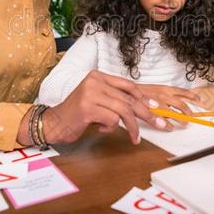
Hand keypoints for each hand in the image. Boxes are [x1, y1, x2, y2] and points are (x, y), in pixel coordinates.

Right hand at [19, 70, 169, 145]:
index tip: (155, 107)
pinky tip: (100, 129)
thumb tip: (142, 106)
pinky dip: (110, 128)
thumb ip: (114, 100)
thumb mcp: (96, 100)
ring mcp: (90, 94)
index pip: (127, 85)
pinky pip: (112, 120)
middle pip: (128, 99)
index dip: (143, 97)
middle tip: (159, 124)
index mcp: (98, 76)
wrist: (53, 123)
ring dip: (132, 127)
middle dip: (146, 114)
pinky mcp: (87, 108)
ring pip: (123, 110)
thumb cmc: (77, 114)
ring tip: (134, 137)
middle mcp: (95, 82)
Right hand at [136, 84, 199, 126]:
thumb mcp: (155, 89)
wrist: (125, 92)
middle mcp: (164, 95)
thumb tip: (176, 99)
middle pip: (182, 105)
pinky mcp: (153, 112)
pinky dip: (168, 125)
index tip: (200, 100)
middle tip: (191, 117)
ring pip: (175, 114)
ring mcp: (159, 104)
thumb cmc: (139, 92)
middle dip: (188, 112)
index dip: (193, 97)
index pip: (184, 92)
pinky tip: (169, 128)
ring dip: (181, 120)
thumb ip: (166, 94)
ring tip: (184, 124)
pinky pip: (164, 121)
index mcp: (165, 88)